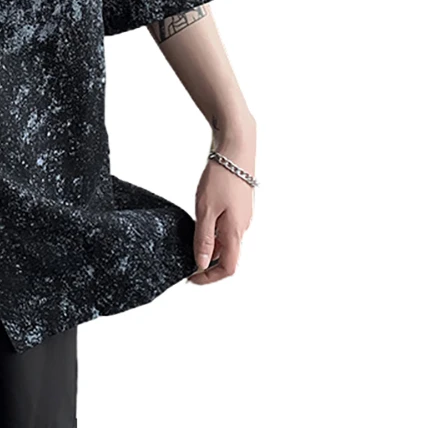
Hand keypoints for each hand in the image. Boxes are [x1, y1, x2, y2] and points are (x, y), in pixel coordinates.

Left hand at [187, 154, 254, 283]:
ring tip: (189, 243)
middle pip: (228, 257)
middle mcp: (242, 228)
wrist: (235, 150)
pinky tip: (200, 224)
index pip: (229, 268)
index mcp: (235, 232)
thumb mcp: (205, 210)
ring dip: (210, 248)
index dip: (210, 277)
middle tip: (185, 262)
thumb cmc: (220, 177)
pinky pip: (226, 228)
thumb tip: (203, 265)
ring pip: (227, 242)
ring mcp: (242, 217)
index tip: (192, 278)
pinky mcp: (238, 207)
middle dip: (208, 264)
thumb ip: (204, 239)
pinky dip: (213, 233)